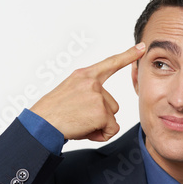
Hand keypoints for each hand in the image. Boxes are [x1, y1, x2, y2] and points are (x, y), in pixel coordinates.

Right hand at [30, 43, 145, 140]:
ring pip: (112, 117)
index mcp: (84, 75)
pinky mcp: (100, 112)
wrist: (41, 125)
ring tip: (79, 123)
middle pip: (112, 105)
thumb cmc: (53, 113)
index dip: (128, 55)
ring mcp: (97, 96)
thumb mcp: (69, 92)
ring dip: (99, 125)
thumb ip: (88, 92)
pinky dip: (101, 135)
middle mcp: (91, 82)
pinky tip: (84, 130)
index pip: (110, 63)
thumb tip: (104, 107)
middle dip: (99, 116)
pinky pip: (111, 129)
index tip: (142, 48)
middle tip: (78, 117)